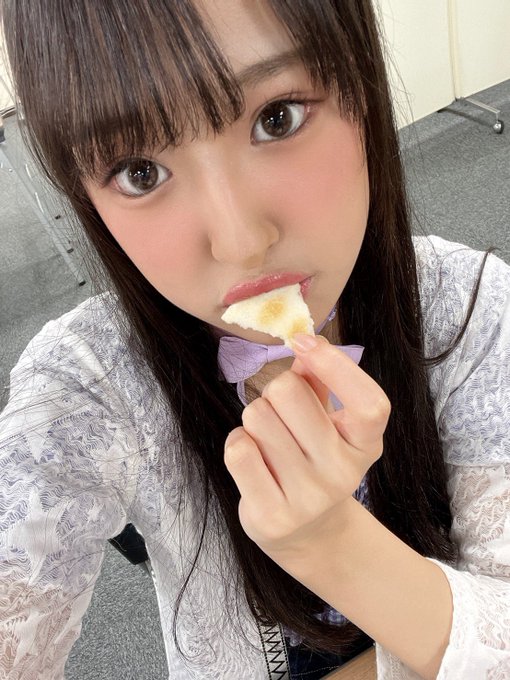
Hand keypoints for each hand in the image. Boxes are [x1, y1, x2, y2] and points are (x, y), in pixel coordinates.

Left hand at [224, 335, 390, 565]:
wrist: (309, 532)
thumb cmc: (315, 459)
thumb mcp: (330, 422)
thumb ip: (319, 382)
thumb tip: (305, 345)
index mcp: (365, 445)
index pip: (369, 403)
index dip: (335, 365)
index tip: (303, 342)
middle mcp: (343, 473)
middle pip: (288, 393)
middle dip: (274, 392)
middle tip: (280, 413)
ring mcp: (308, 498)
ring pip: (257, 418)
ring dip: (254, 420)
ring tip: (268, 441)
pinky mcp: (272, 515)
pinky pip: (239, 449)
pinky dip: (238, 443)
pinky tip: (253, 459)